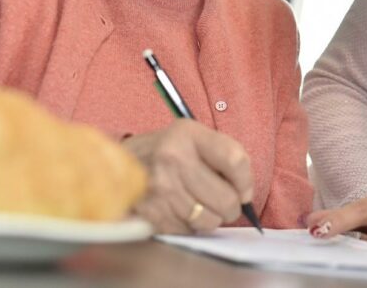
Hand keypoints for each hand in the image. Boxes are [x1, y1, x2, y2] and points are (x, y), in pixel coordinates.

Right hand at [122, 120, 252, 233]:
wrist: (120, 164)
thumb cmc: (168, 152)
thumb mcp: (194, 138)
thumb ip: (225, 156)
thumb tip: (245, 194)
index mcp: (188, 135)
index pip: (234, 160)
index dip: (246, 181)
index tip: (244, 189)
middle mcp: (173, 159)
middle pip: (226, 198)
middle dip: (231, 206)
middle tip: (225, 203)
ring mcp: (160, 188)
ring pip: (209, 220)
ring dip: (211, 218)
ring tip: (202, 206)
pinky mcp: (150, 212)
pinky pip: (187, 231)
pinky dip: (190, 226)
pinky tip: (182, 212)